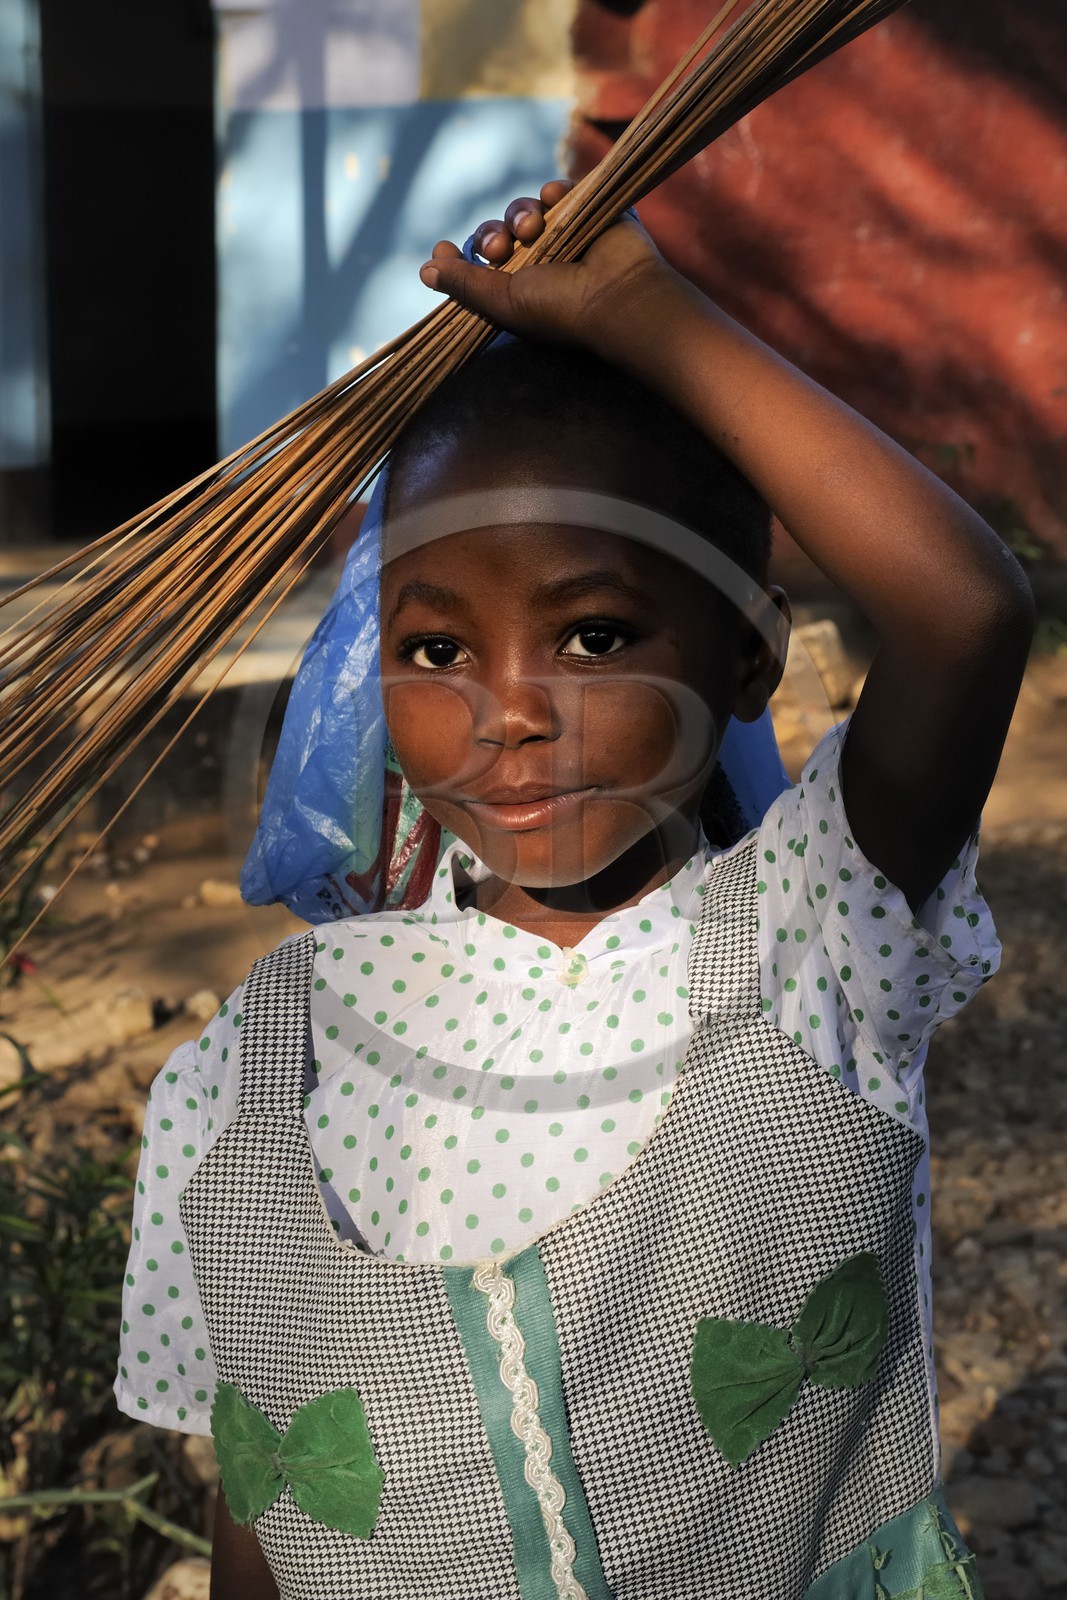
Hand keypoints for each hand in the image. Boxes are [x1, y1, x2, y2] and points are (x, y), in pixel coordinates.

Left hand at [418, 178, 681, 355]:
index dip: (457, 256)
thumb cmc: (561, 310)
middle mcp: (537, 263)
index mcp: (516, 291)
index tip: (442, 248)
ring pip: (522, 209)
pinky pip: (558, 191)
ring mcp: (562, 236)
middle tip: (500, 248)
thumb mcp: (501, 303)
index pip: (477, 265)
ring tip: (533, 229)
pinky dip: (553, 193)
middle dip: (491, 236)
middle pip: (495, 232)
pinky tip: (554, 202)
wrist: (618, 294)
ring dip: (520, 215)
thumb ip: (464, 285)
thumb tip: (424, 272)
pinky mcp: (587, 211)